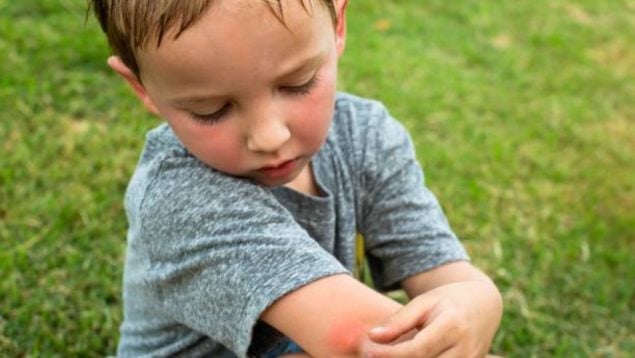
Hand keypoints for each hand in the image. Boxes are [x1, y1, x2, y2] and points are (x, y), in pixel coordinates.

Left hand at [361, 280, 502, 356]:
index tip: (368, 353)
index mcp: (453, 326)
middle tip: (371, 357)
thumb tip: (372, 336)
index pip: (417, 350)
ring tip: (388, 356)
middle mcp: (465, 350)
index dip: (390, 355)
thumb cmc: (448, 301)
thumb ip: (399, 320)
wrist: (484, 306)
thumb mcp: (424, 302)